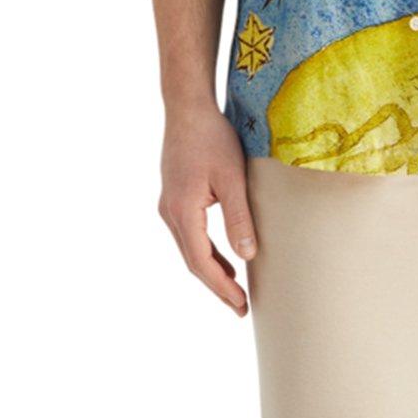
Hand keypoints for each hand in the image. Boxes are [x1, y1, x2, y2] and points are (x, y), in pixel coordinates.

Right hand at [159, 106, 257, 315]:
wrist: (187, 109)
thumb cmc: (212, 138)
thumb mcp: (232, 178)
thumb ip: (238, 218)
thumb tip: (247, 256)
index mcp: (182, 212)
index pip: (201, 262)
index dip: (221, 286)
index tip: (241, 305)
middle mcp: (170, 213)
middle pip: (193, 261)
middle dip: (217, 286)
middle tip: (240, 308)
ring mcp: (169, 206)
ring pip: (190, 250)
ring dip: (211, 271)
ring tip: (234, 291)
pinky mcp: (175, 198)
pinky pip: (190, 235)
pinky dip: (206, 252)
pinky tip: (224, 259)